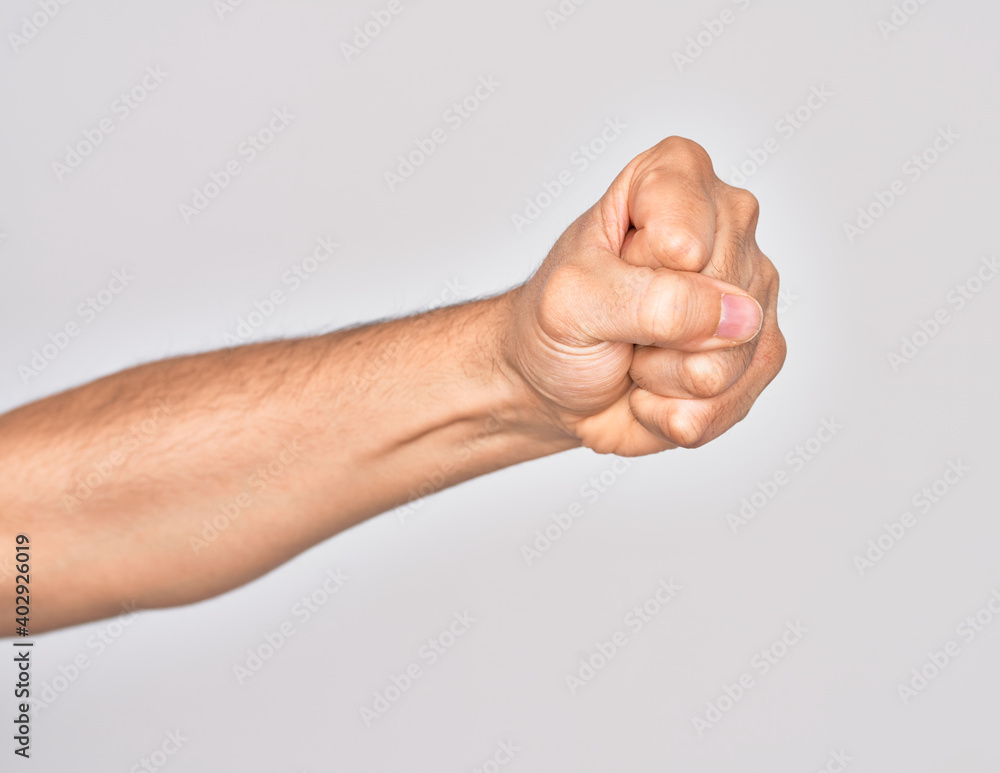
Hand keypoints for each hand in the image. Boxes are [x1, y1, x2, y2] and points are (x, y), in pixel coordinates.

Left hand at [504, 136, 785, 456]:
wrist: (555, 385)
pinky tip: (657, 387)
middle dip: (653, 333)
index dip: (636, 270)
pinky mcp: (760, 352)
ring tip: (637, 352)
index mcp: (674, 176)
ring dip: (662, 377)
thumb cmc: (556, 325)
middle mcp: (728, 222)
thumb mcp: (572, 300)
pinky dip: (676, 411)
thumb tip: (736, 316)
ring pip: (727, 357)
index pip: (680, 236)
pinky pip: (730, 400)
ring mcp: (752, 288)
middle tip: (621, 321)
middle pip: (716, 298)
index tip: (607, 268)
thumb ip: (648, 300)